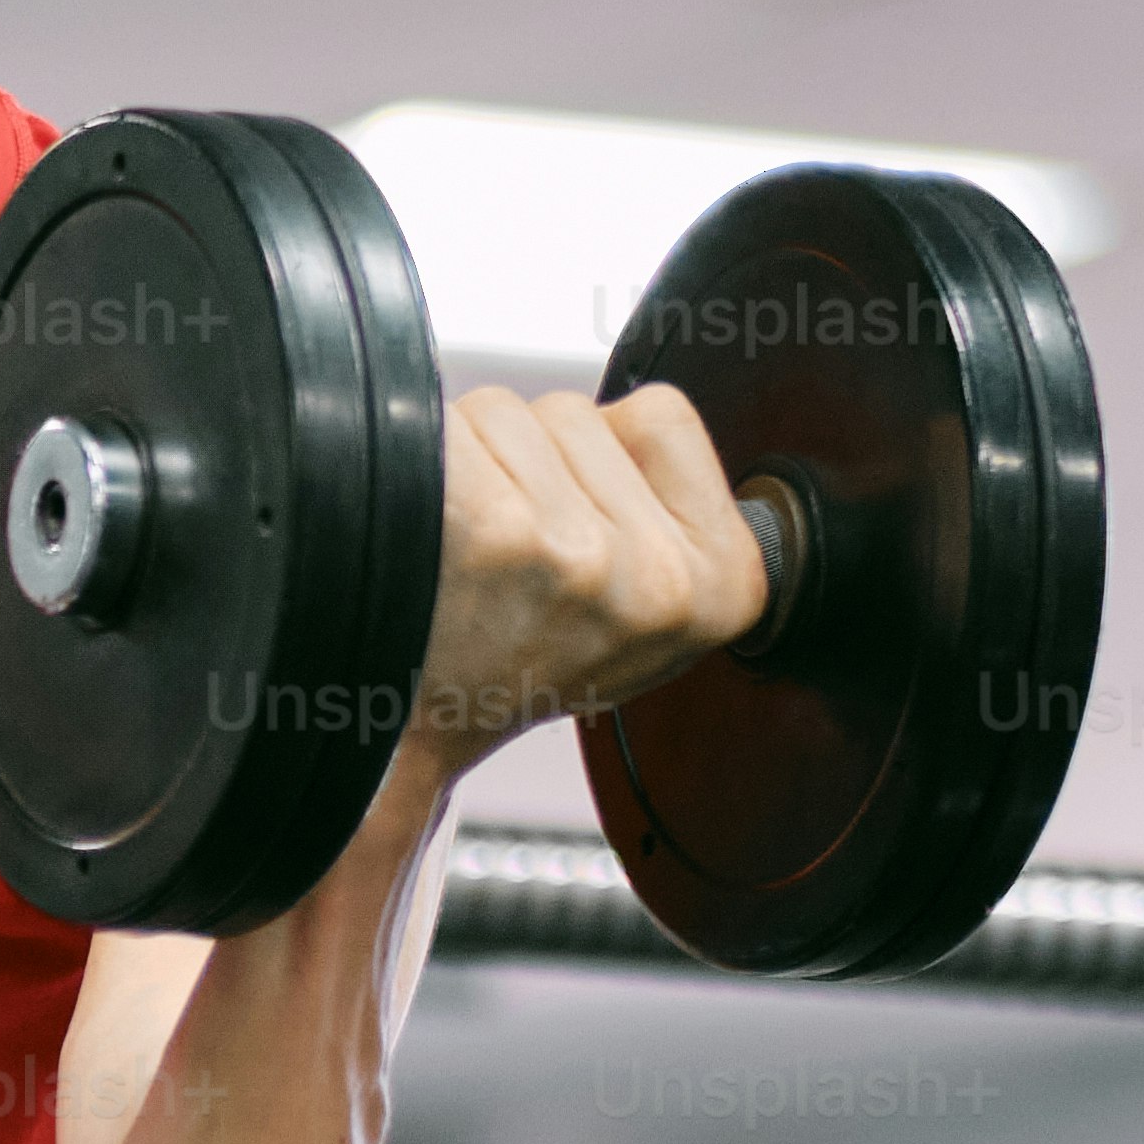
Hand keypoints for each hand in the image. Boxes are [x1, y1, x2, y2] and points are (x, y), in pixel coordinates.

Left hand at [404, 374, 778, 789]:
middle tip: (511, 553)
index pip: (662, 417)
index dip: (604, 451)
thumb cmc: (519, 665)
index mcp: (724, 588)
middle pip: (579, 411)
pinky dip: (429, 460)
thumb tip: (634, 416)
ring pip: (511, 413)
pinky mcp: (499, 536)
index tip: (580, 522)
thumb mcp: (648, 608)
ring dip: (476, 460)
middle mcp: (661, 578)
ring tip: (471, 549)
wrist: (418, 732)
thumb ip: (665, 507)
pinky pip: (457, 429)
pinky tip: (435, 532)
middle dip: (533, 459)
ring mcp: (580, 555)